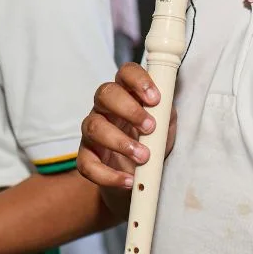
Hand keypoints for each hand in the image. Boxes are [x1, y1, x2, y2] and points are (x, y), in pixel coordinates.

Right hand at [78, 63, 176, 188]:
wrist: (141, 178)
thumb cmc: (153, 143)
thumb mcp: (166, 126)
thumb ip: (166, 114)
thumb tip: (165, 107)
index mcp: (126, 94)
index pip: (125, 73)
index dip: (138, 81)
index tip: (155, 99)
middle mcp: (105, 108)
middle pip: (105, 94)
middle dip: (128, 109)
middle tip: (150, 128)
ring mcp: (92, 132)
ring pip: (94, 127)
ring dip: (120, 142)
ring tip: (143, 156)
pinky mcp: (86, 157)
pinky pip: (87, 164)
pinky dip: (109, 174)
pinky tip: (128, 180)